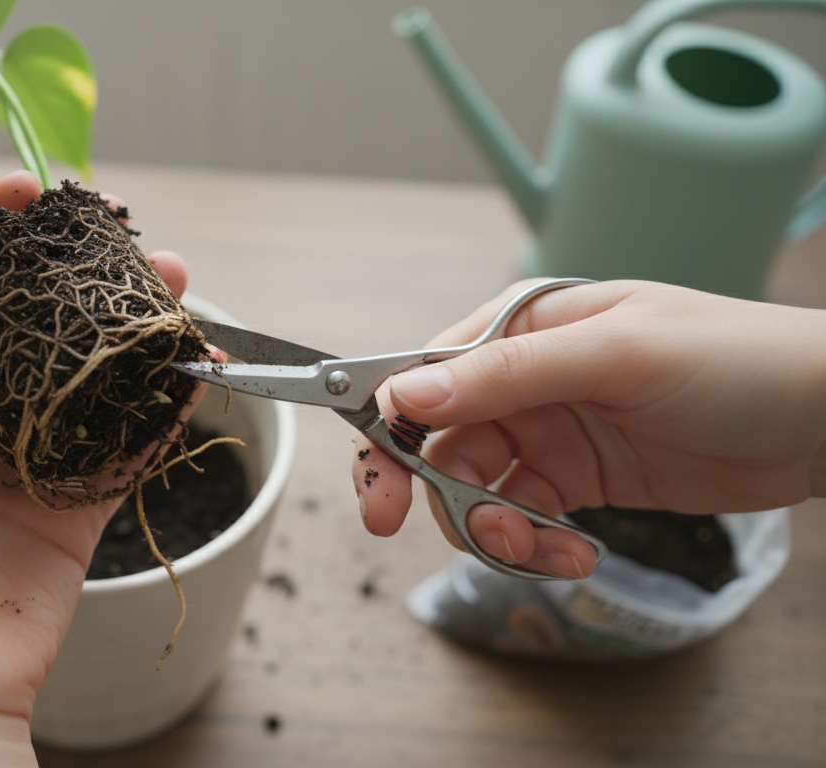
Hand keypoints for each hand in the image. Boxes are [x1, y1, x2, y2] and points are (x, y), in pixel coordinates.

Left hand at [0, 171, 191, 765]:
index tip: (19, 191)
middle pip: (29, 324)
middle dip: (71, 271)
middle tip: (116, 226)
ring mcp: (27, 463)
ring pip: (88, 374)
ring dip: (129, 325)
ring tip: (172, 278)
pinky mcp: (76, 510)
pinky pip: (127, 445)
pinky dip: (165, 404)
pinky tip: (194, 363)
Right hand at [354, 279, 825, 578]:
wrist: (822, 419)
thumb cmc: (736, 359)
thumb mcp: (616, 355)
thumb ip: (508, 374)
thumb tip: (407, 394)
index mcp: (519, 328)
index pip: (423, 375)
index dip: (388, 428)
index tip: (379, 484)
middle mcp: (522, 380)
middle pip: (435, 443)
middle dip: (427, 492)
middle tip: (414, 530)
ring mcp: (547, 433)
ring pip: (472, 491)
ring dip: (491, 530)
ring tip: (542, 550)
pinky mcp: (573, 482)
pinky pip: (520, 521)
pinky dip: (533, 548)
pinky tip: (575, 555)